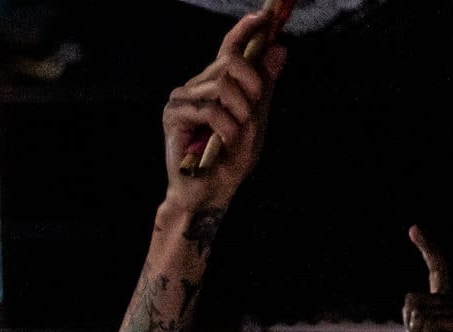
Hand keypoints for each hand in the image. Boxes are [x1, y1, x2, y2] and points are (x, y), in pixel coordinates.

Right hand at [161, 9, 285, 214]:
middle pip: (231, 61)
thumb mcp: (257, 118)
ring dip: (239, 112)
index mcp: (216, 84)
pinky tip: (223, 142)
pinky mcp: (174, 115)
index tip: (264, 18)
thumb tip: (279, 49)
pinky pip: (210, 108)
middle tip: (251, 114)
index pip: (229, 48)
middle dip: (252, 86)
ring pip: (222, 84)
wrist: (211, 193)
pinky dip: (225, 126)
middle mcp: (197, 85)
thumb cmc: (230, 160)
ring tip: (235, 135)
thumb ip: (266, 85)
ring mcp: (182, 98)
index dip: (246, 30)